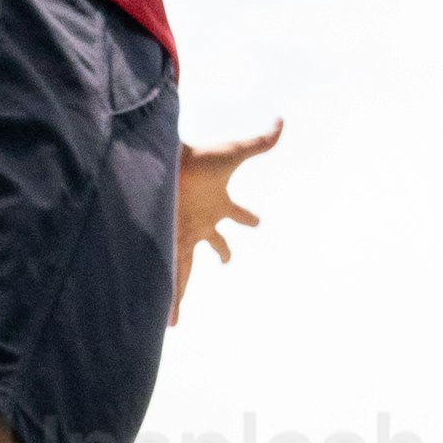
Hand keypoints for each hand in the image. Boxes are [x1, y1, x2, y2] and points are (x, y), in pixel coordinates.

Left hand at [170, 118, 282, 324]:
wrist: (160, 164)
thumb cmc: (197, 159)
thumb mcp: (233, 153)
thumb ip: (259, 142)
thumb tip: (282, 121)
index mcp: (218, 204)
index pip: (239, 215)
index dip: (249, 219)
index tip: (257, 223)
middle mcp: (200, 222)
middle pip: (215, 243)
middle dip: (223, 251)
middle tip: (227, 261)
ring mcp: (182, 235)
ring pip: (186, 270)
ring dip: (182, 292)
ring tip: (176, 318)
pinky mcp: (168, 245)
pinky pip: (172, 278)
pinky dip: (169, 300)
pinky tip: (165, 321)